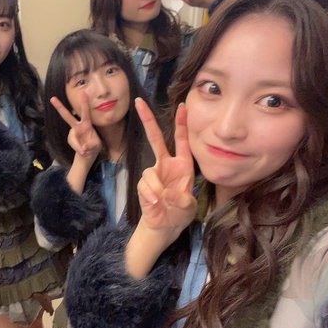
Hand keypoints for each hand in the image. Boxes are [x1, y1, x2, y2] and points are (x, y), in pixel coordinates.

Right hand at [50, 93, 101, 164]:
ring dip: (79, 146)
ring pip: (73, 139)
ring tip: (85, 151)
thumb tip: (83, 148)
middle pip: (67, 116)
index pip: (85, 112)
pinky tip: (84, 152)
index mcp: (87, 124)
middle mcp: (78, 127)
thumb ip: (91, 145)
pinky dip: (80, 149)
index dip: (84, 103)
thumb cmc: (93, 146)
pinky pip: (75, 145)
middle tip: (52, 98)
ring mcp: (73, 134)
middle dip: (60, 108)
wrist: (87, 155)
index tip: (83, 93)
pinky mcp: (71, 140)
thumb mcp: (96, 145)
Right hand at [135, 98, 196, 238]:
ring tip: (163, 201)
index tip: (182, 106)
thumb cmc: (180, 213)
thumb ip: (182, 200)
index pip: (181, 140)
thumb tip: (168, 194)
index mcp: (183, 164)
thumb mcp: (188, 207)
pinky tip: (156, 203)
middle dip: (147, 120)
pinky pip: (145, 186)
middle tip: (139, 101)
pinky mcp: (143, 185)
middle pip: (155, 138)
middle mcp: (166, 164)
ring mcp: (153, 173)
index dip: (181, 123)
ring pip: (150, 173)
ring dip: (157, 188)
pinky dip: (151, 195)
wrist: (165, 226)